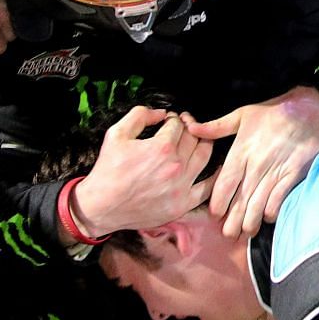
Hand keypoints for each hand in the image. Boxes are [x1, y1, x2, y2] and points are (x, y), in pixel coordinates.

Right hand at [72, 106, 217, 236]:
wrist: (101, 206)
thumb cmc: (107, 171)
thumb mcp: (116, 134)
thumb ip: (139, 115)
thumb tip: (161, 113)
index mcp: (161, 147)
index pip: (178, 124)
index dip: (173, 118)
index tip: (169, 121)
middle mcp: (175, 166)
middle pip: (193, 137)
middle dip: (189, 128)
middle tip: (183, 128)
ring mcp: (181, 187)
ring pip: (205, 156)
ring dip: (204, 143)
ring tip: (198, 140)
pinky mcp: (182, 204)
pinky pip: (208, 189)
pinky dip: (215, 176)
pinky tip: (217, 168)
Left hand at [186, 85, 318, 238]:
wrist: (307, 110)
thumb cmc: (272, 112)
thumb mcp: (241, 115)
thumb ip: (215, 127)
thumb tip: (191, 128)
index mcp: (241, 151)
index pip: (224, 184)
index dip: (218, 204)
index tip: (215, 215)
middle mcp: (256, 164)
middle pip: (240, 200)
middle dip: (233, 221)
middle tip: (228, 234)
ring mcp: (275, 171)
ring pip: (258, 204)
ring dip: (251, 222)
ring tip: (246, 233)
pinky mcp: (292, 175)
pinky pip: (279, 199)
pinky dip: (272, 212)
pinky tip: (267, 218)